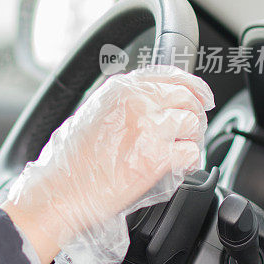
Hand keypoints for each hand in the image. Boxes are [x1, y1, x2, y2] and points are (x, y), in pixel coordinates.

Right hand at [1, 65, 213, 263]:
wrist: (60, 188)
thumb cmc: (71, 159)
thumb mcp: (93, 114)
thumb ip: (124, 102)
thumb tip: (155, 105)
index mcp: (120, 88)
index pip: (171, 74)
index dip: (193, 86)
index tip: (203, 97)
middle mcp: (136, 101)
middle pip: (188, 97)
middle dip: (195, 116)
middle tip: (189, 133)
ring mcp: (148, 127)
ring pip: (193, 123)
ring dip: (190, 140)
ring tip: (176, 153)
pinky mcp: (157, 157)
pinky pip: (192, 153)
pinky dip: (188, 163)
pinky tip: (175, 168)